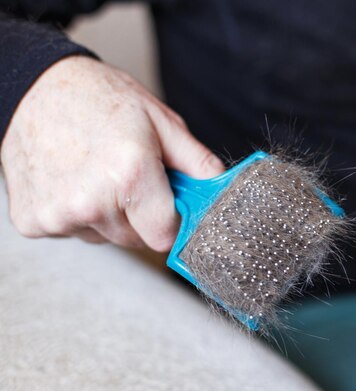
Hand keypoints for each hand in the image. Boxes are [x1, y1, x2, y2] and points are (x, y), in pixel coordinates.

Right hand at [0, 56, 223, 250]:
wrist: (33, 87)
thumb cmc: (100, 98)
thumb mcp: (161, 121)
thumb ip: (199, 163)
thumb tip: (223, 191)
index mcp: (129, 175)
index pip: (165, 237)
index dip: (172, 221)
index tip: (170, 204)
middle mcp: (91, 201)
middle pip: (136, 240)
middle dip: (143, 216)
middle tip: (130, 177)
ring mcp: (59, 215)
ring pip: (106, 237)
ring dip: (110, 216)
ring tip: (97, 174)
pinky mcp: (33, 221)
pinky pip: (74, 232)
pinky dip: (79, 214)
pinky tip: (73, 180)